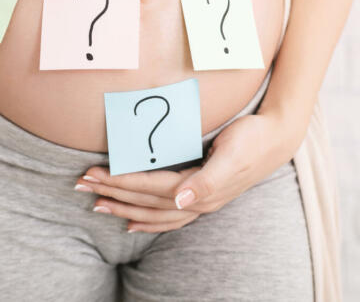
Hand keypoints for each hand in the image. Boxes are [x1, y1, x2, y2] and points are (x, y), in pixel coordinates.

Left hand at [75, 112, 302, 232]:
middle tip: (81, 184)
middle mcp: (197, 201)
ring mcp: (200, 202)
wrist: (278, 137)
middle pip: (146, 202)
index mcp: (200, 191)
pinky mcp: (203, 196)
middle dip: (112, 193)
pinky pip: (169, 216)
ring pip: (154, 212)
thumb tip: (180, 200)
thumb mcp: (232, 156)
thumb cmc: (253, 140)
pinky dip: (148, 220)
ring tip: (97, 205)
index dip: (120, 182)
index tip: (93, 174)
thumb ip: (207, 181)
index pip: (149, 188)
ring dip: (124, 208)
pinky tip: (133, 221)